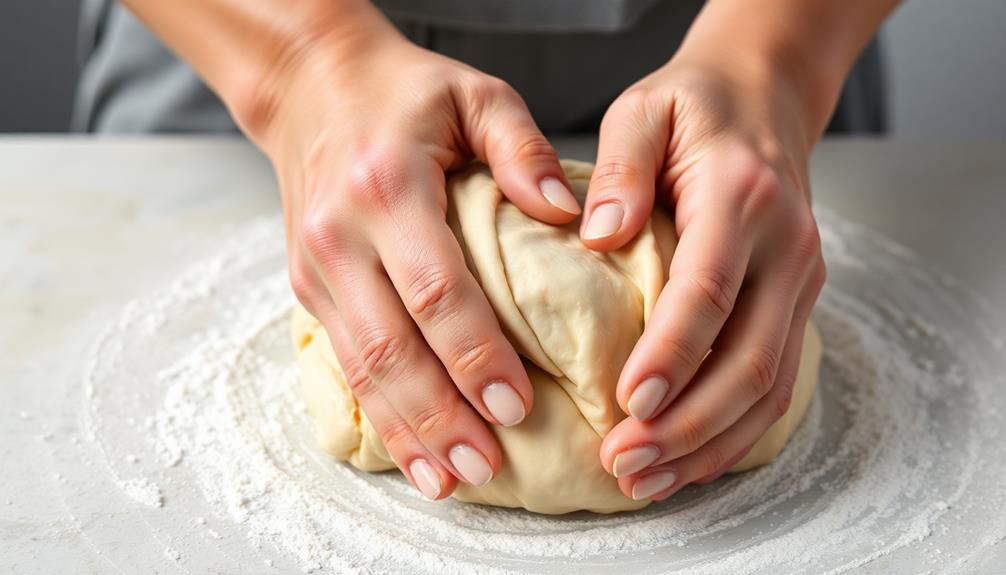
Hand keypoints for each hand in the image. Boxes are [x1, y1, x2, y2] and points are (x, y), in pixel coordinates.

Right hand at [251, 9, 581, 499]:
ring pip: (361, 366)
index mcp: (387, 188)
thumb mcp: (475, 94)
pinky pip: (343, 361)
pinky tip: (408, 449)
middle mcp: (340, 236)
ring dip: (406, 428)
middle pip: (390, 346)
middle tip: (487, 462)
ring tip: (448, 480)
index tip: (517, 406)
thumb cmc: (403, 92)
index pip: (436, 290)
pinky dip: (377, 411)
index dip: (476, 355)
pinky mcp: (307, 286)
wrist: (310, 86)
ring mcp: (315, 267)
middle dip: (440, 414)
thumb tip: (572, 215)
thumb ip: (523, 148)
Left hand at [585, 53, 826, 499]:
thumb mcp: (643, 110)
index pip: (709, 290)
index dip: (672, 353)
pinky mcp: (796, 303)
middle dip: (686, 423)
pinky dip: (733, 431)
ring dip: (708, 442)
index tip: (628, 405)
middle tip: (623, 462)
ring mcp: (800, 281)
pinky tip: (686, 460)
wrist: (763, 99)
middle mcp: (786, 247)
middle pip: (748, 358)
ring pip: (768, 386)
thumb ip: (619, 167)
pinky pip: (773, 382)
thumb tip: (597, 233)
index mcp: (741, 199)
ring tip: (645, 480)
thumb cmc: (693, 108)